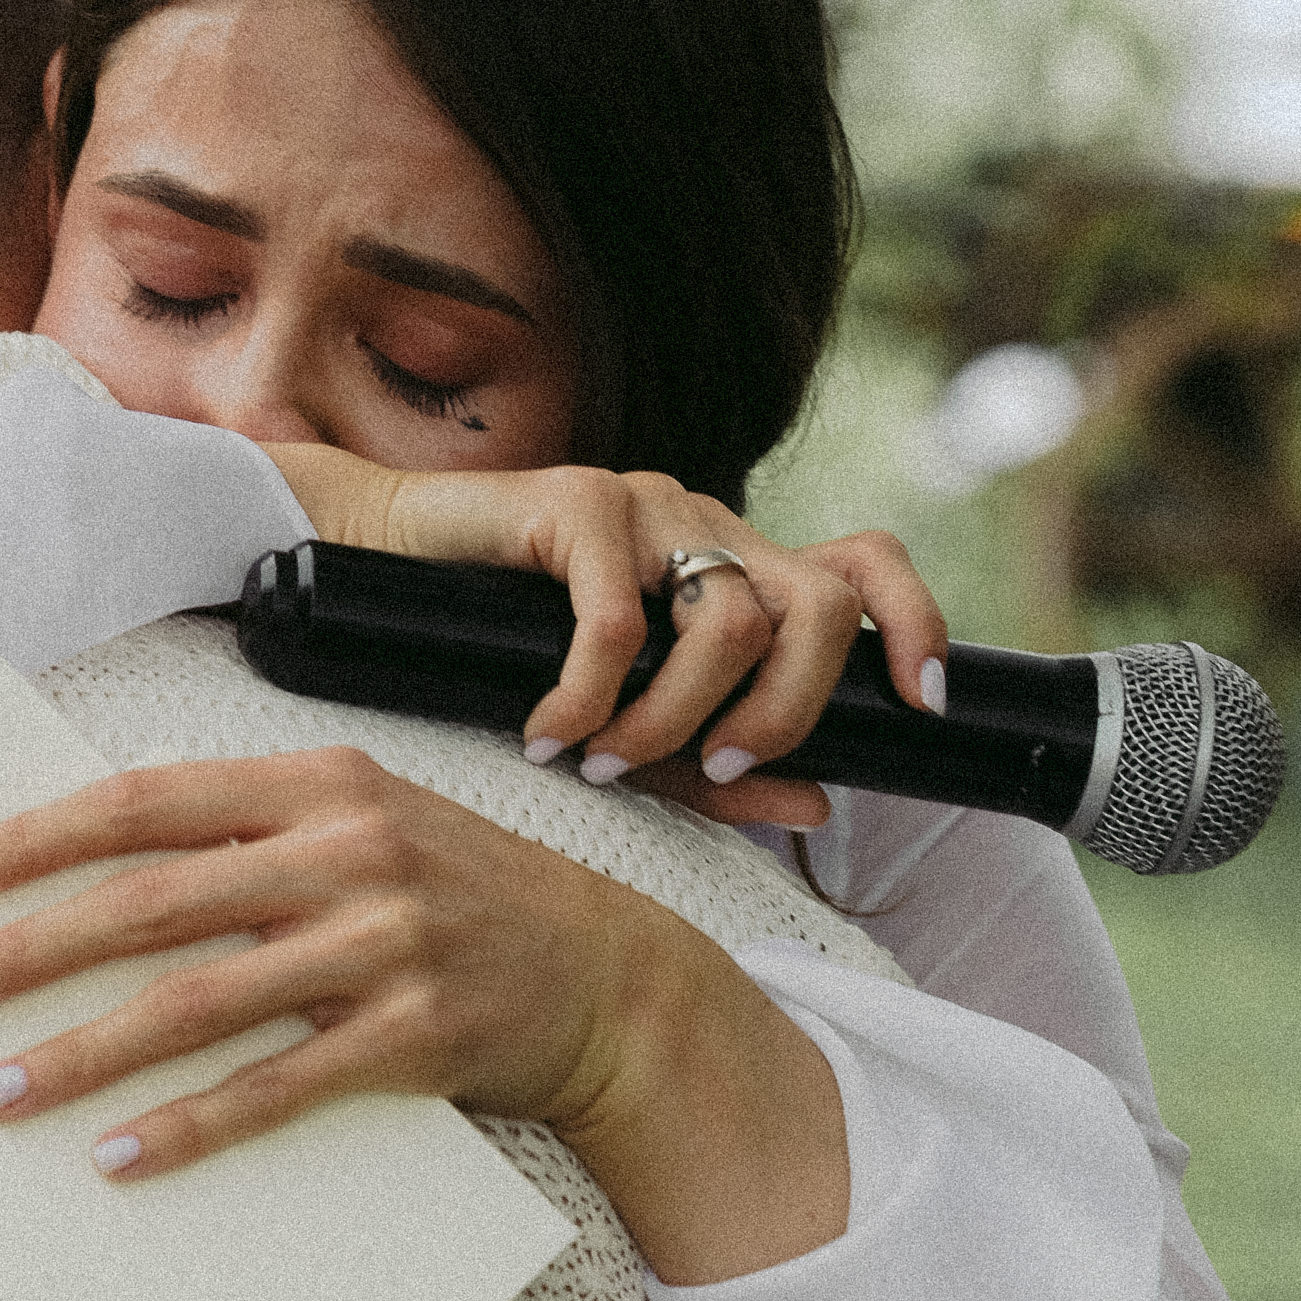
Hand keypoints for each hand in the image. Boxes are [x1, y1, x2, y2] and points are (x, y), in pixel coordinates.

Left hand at [0, 746, 846, 1281]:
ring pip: (199, 1002)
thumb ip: (253, 820)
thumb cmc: (460, 894)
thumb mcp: (368, 819)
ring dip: (84, 1051)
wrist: (610, 974)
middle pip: (154, 900)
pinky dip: (189, 1124)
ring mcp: (386, 943)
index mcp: (319, 782)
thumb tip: (106, 835)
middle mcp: (349, 850)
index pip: (148, 799)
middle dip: (31, 948)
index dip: (40, 837)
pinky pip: (276, 1088)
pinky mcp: (414, 1034)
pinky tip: (117, 1153)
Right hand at [268, 446, 946, 826]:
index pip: (865, 568)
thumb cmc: (501, 650)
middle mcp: (712, 525)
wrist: (377, 564)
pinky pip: (618, 620)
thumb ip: (716, 769)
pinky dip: (590, 696)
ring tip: (606, 761)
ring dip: (673, 719)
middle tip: (719, 769)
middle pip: (822, 607)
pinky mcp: (580, 497)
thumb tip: (818, 803)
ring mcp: (652, 504)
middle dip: (788, 710)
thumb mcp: (626, 726)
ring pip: (729, 619)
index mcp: (738, 568)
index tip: (922, 704)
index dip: (917, 624)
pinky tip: (547, 729)